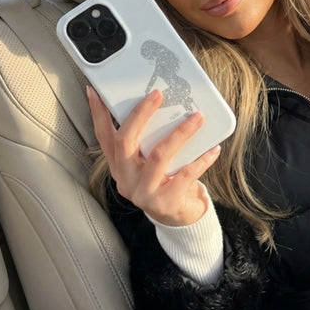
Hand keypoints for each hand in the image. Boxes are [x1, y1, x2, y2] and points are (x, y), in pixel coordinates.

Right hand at [87, 86, 220, 225]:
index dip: (98, 114)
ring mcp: (144, 193)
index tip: (95, 91)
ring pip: (158, 156)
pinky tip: (213, 148)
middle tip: (157, 95)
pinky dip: (201, 160)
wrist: (178, 218)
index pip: (104, 137)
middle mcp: (126, 179)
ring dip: (180, 133)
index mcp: (118, 166)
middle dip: (141, 115)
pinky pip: (186, 175)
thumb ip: (147, 141)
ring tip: (197, 117)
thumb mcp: (148, 162)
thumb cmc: (164, 181)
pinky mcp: (165, 202)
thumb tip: (160, 104)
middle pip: (126, 142)